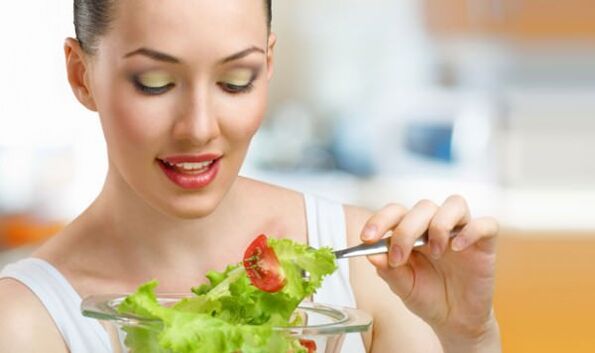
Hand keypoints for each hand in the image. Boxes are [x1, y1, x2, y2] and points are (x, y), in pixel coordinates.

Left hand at [361, 195, 499, 351]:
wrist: (454, 321)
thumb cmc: (427, 297)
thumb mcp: (402, 287)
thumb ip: (388, 270)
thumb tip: (371, 254)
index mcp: (412, 231)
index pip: (396, 211)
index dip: (380, 219)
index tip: (367, 238)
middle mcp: (435, 226)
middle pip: (423, 207)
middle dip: (406, 229)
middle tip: (399, 256)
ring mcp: (460, 232)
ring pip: (454, 204)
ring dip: (440, 225)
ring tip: (435, 252)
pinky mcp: (484, 243)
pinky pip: (485, 224)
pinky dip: (472, 231)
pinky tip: (458, 248)